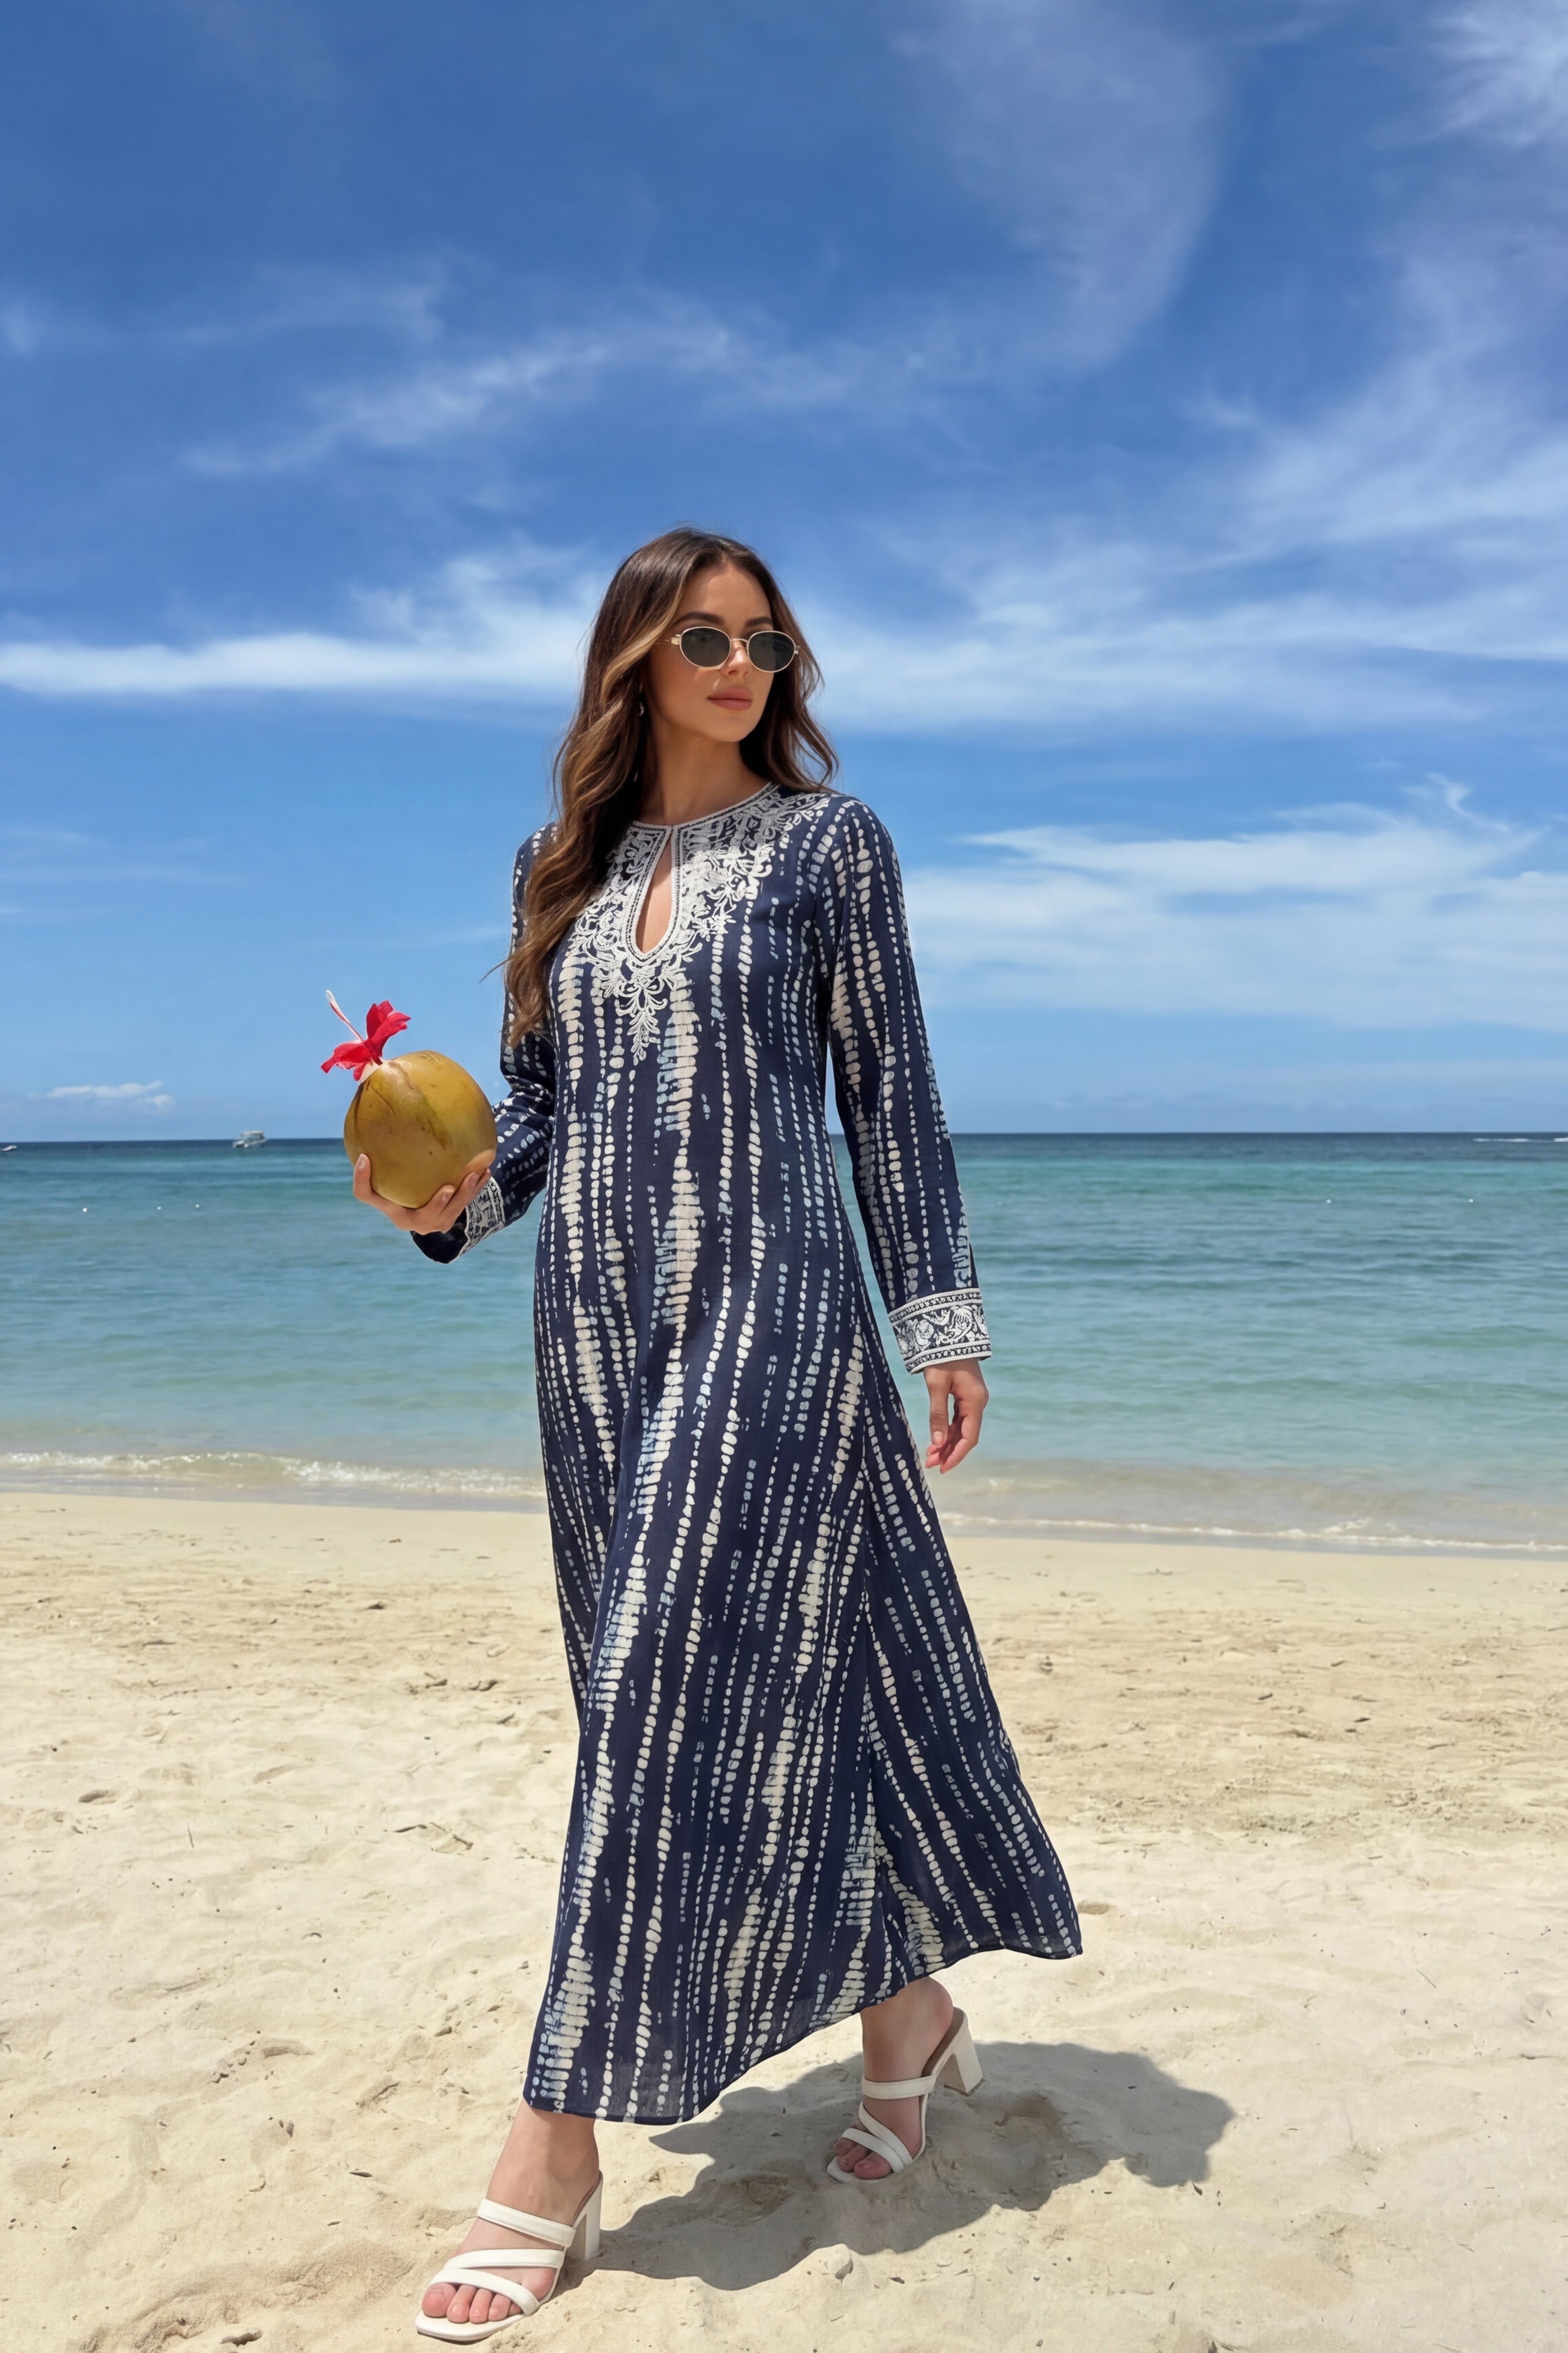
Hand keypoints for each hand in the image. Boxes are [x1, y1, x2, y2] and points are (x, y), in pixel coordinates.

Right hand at [351, 1150, 493, 1233]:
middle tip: (448, 1188)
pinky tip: (485, 1171)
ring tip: (474, 1175)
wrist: (421, 1207)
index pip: (365, 1194)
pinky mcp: (446, 1221)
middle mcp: (404, 1219)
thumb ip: (383, 1145)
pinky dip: (474, 1188)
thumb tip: (368, 1094)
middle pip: (420, 1218)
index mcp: (386, 1204)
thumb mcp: (391, 1165)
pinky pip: (463, 1205)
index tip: (364, 1157)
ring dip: (463, 1196)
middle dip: (436, 1205)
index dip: (361, 1178)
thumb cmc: (400, 1177)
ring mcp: (428, 1224)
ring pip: (447, 1214)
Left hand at [923, 1357, 987, 1474]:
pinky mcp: (966, 1395)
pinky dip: (948, 1430)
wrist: (950, 1333)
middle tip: (931, 1465)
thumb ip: (937, 1415)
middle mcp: (978, 1402)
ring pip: (961, 1428)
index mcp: (975, 1401)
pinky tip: (937, 1440)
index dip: (957, 1454)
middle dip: (949, 1451)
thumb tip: (937, 1443)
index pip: (969, 1437)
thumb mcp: (936, 1386)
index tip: (943, 1468)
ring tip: (930, 1456)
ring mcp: (973, 1399)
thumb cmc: (942, 1358)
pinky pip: (959, 1418)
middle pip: (965, 1435)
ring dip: (947, 1442)